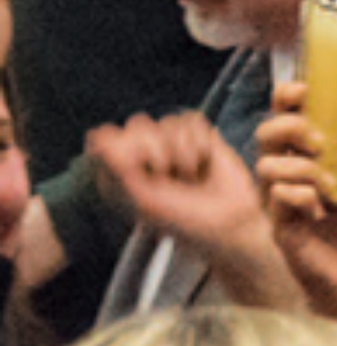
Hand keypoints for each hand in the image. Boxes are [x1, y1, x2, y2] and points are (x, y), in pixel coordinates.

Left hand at [90, 112, 262, 261]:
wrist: (230, 225)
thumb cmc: (183, 220)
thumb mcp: (142, 200)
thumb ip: (116, 167)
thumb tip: (96, 134)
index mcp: (121, 169)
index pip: (108, 136)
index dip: (126, 151)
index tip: (142, 176)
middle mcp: (144, 153)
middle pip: (138, 124)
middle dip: (158, 152)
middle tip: (170, 179)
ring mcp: (173, 144)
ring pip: (168, 122)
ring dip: (183, 153)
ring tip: (190, 176)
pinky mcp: (200, 138)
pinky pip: (193, 121)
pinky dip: (201, 144)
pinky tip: (204, 164)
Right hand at [255, 81, 336, 323]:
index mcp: (312, 150)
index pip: (285, 110)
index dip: (288, 94)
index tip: (306, 91)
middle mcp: (290, 168)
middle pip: (266, 131)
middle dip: (290, 129)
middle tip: (322, 143)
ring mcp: (279, 197)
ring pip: (266, 165)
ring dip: (300, 168)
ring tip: (330, 184)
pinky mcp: (280, 225)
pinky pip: (276, 198)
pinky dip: (300, 197)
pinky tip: (321, 210)